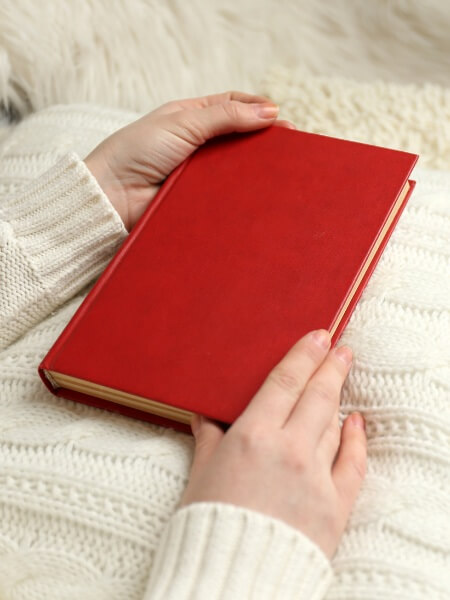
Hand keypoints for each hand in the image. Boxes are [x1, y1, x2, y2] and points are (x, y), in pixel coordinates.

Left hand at [85, 91, 294, 231]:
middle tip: (290, 146)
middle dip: (263, 140)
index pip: (232, 106)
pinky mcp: (198, 199)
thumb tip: (268, 111)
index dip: (257, 109)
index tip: (279, 118)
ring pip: (235, 168)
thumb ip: (226, 116)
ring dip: (255, 168)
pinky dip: (242, 194)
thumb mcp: (183, 122)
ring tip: (281, 170)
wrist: (111, 195)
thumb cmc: (136, 151)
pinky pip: (226, 195)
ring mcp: (199, 174)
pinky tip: (259, 193)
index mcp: (191, 117)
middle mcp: (197, 145)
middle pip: (238, 138)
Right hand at [179, 329, 366, 559]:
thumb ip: (209, 440)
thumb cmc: (209, 527)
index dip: (305, 354)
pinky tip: (356, 423)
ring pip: (334, 424)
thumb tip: (205, 416)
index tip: (320, 336)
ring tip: (340, 381)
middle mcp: (288, 449)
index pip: (286, 381)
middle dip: (331, 366)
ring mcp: (316, 477)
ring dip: (339, 399)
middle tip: (341, 348)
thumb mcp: (201, 475)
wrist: (233, 579)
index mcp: (252, 436)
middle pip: (318, 395)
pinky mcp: (334, 506)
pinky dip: (357, 440)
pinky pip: (353, 464)